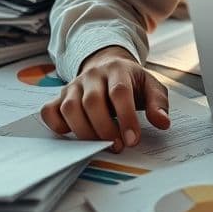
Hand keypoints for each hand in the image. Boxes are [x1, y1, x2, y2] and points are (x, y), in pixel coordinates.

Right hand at [41, 46, 169, 151]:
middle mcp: (93, 75)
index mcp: (118, 69)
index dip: (126, 117)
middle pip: (92, 101)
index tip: (132, 140)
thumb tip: (163, 122)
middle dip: (105, 129)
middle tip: (117, 146)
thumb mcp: (150, 86)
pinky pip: (49, 111)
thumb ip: (158, 103)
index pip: (119, 92)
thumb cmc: (130, 81)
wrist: (107, 65)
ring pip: (70, 107)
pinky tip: (73, 134)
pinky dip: (57, 126)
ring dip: (84, 131)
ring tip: (100, 145)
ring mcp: (74, 85)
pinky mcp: (59, 96)